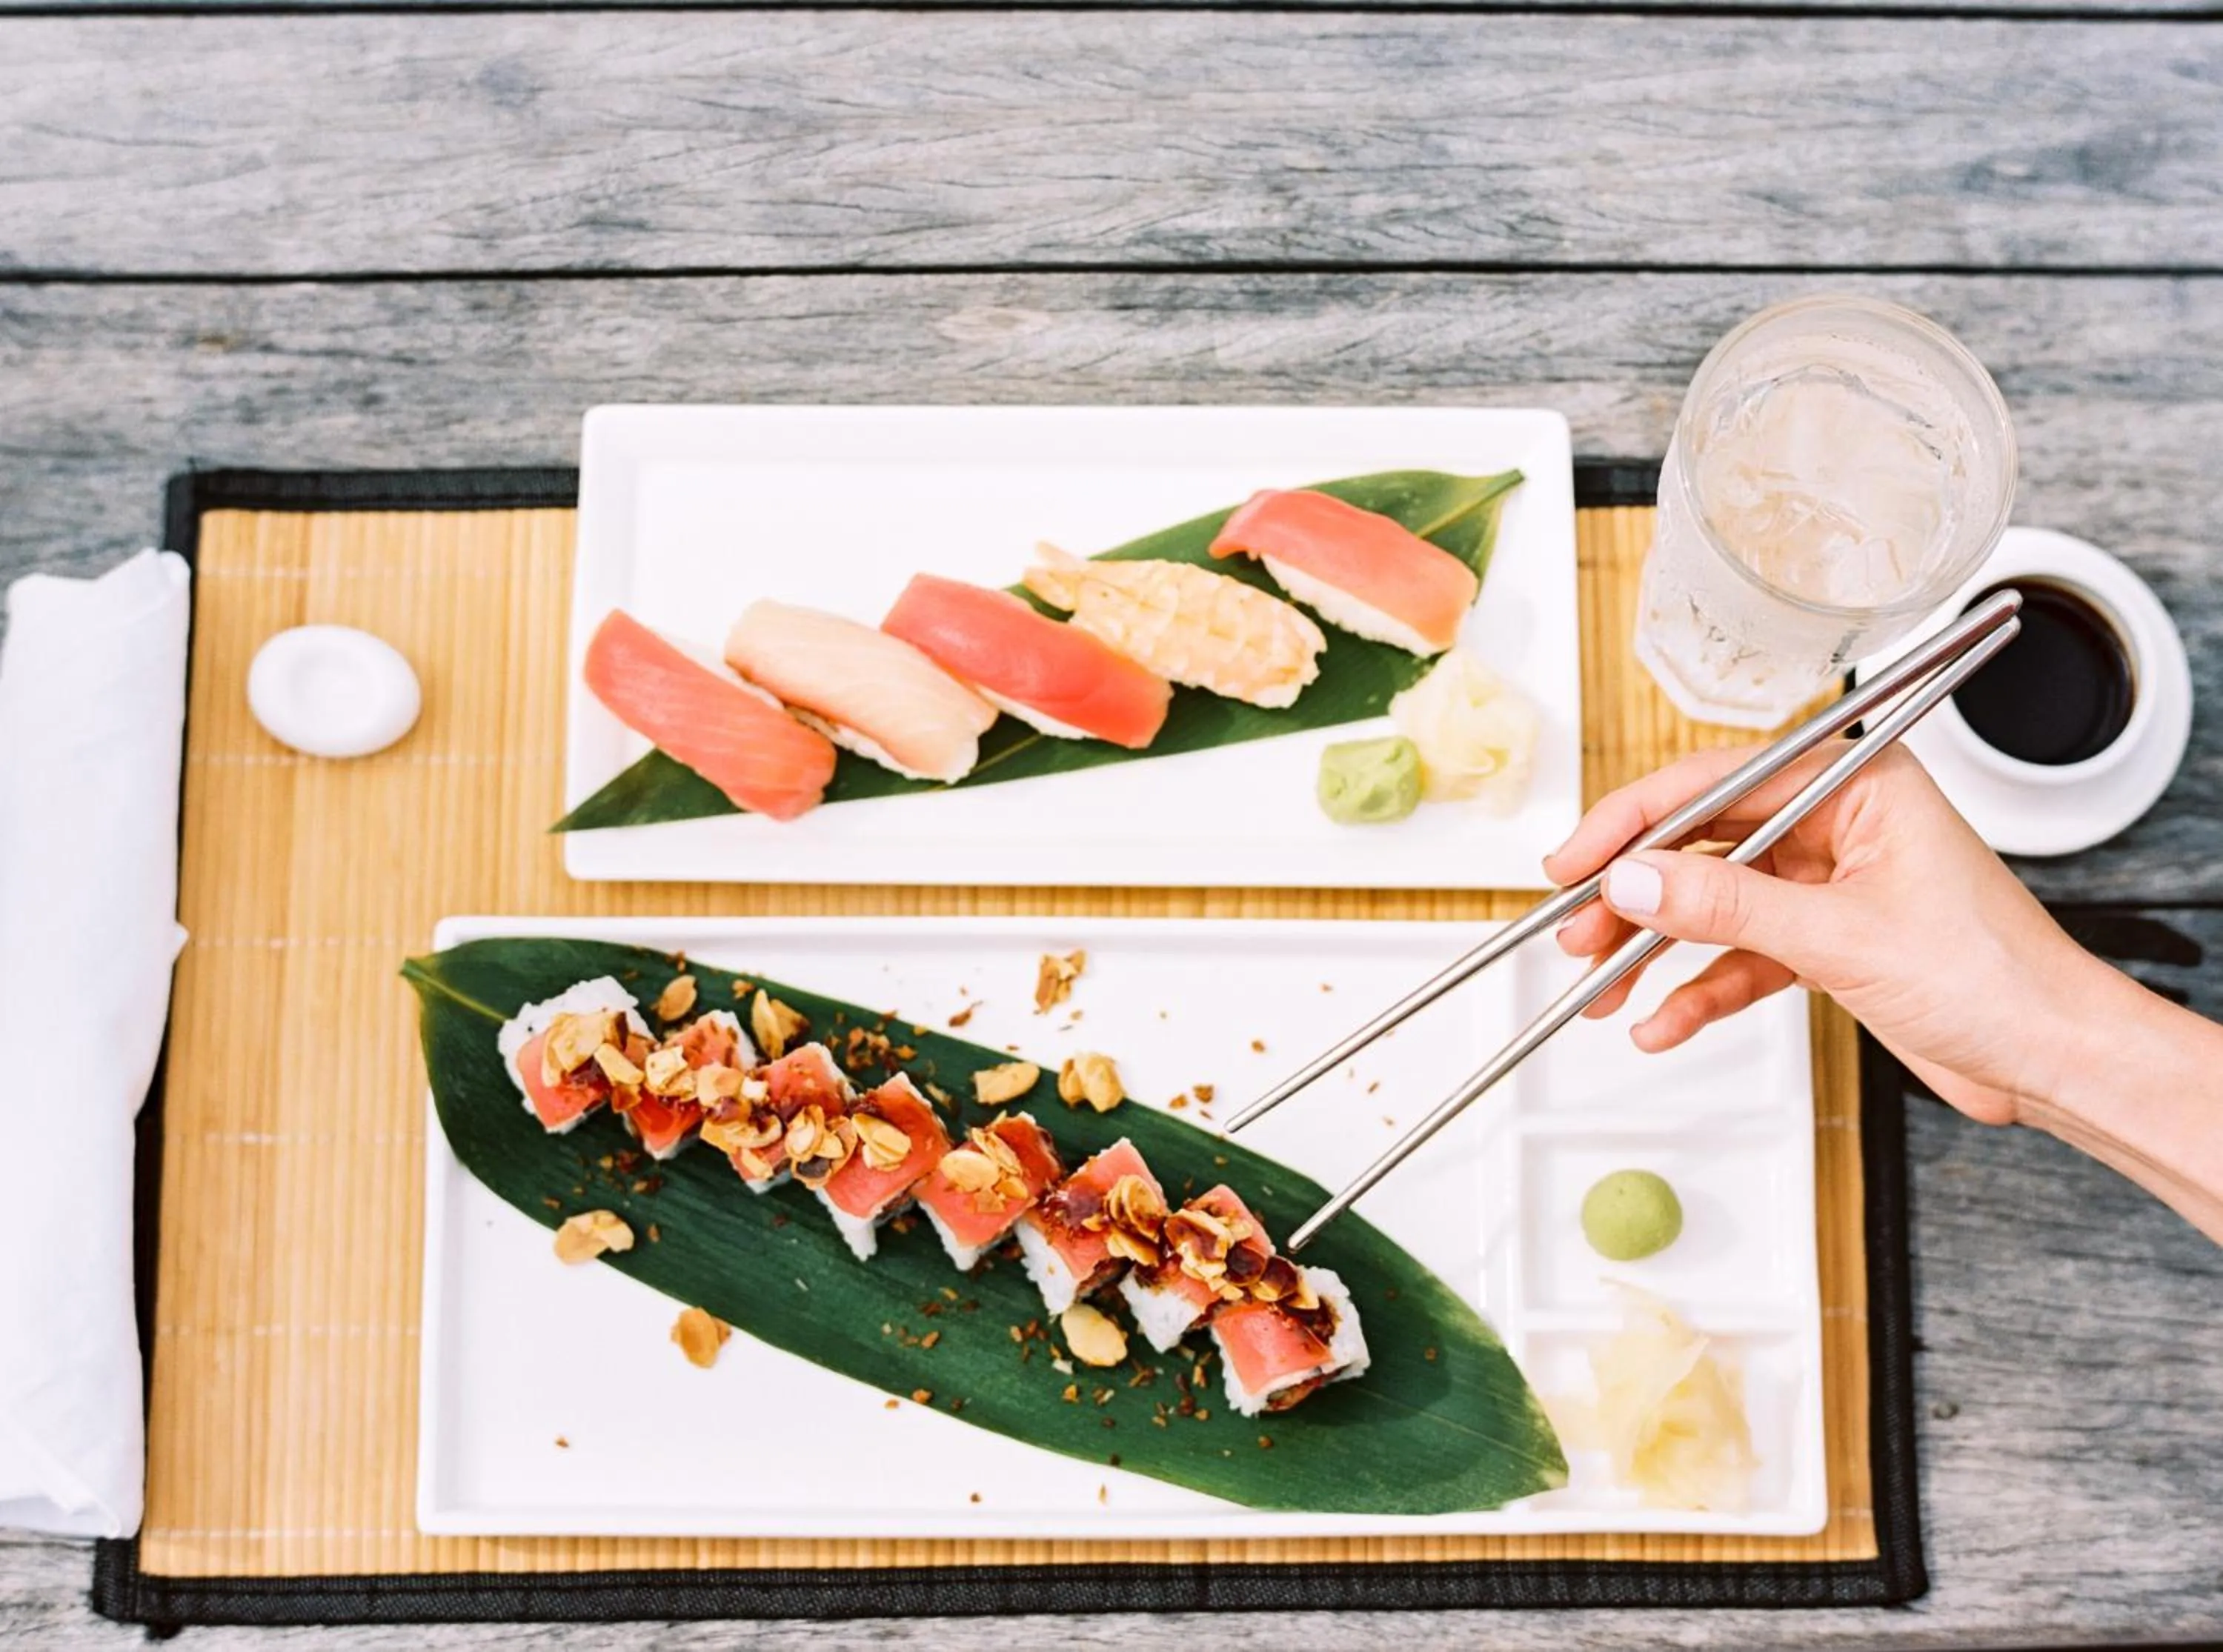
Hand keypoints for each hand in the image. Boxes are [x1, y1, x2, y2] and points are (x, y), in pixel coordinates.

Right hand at [1541, 743, 2113, 1125]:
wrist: (2053, 1059)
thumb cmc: (1996, 977)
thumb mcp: (1842, 936)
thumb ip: (1728, 905)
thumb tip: (1636, 879)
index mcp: (1856, 783)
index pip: (1714, 784)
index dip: (1633, 822)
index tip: (1575, 861)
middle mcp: (1837, 823)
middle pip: (1702, 844)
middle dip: (1635, 894)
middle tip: (1576, 930)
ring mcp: (1828, 884)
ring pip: (1712, 905)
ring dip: (1654, 949)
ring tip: (1601, 985)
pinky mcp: (1825, 942)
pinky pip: (1739, 957)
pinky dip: (1698, 991)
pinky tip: (1661, 1022)